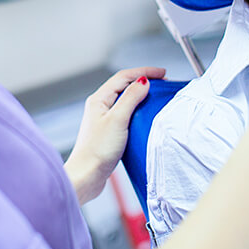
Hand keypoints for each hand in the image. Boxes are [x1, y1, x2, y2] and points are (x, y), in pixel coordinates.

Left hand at [64, 66, 164, 204]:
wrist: (87, 176)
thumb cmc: (97, 150)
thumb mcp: (118, 120)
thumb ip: (131, 98)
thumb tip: (143, 81)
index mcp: (99, 99)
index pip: (124, 76)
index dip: (144, 71)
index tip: (162, 73)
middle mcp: (100, 106)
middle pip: (124, 85)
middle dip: (144, 80)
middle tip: (162, 82)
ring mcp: (104, 118)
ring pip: (125, 99)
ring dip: (141, 95)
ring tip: (156, 96)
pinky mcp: (109, 131)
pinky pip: (126, 113)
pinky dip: (138, 109)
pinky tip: (145, 116)